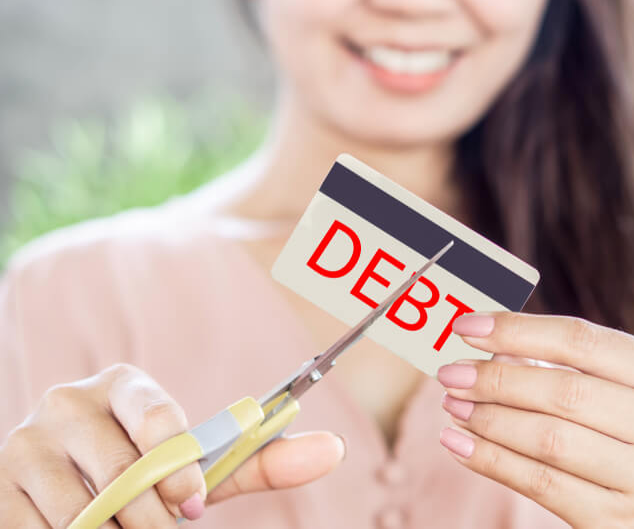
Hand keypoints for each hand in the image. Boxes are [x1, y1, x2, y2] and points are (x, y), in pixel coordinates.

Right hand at [0, 363, 344, 527]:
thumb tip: (335, 449)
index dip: (183, 472)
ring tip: (120, 528)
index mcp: (125, 386)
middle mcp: (69, 401)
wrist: (60, 483)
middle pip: (126, 475)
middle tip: (157, 526)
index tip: (192, 505)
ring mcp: (26, 443)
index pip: (163, 421)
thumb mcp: (196, 464)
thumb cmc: (144, 471)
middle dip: (150, 518)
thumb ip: (257, 457)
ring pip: (84, 512)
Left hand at [436, 312, 633, 528]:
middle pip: (565, 391)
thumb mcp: (608, 394)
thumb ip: (558, 365)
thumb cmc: (621, 437)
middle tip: (450, 372)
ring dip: (489, 419)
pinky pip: (541, 483)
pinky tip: (458, 444)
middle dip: (497, 379)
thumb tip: (486, 343)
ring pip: (550, 439)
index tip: (466, 326)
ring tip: (453, 404)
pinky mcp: (619, 522)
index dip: (518, 330)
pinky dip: (491, 460)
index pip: (583, 340)